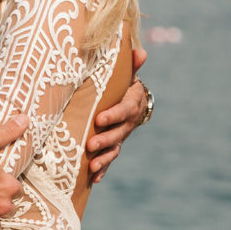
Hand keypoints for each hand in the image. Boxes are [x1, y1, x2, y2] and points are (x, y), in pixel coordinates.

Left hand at [86, 47, 146, 182]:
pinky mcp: (114, 145)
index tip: (99, 119)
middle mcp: (127, 123)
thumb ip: (132, 64)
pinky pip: (110, 159)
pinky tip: (93, 178)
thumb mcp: (128, 73)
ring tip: (91, 166)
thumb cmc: (124, 83)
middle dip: (105, 140)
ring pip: (114, 149)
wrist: (133, 101)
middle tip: (90, 144)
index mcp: (130, 103)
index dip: (113, 115)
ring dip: (104, 158)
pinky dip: (103, 169)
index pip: (123, 110)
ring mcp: (121, 136)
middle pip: (118, 133)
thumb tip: (140, 51)